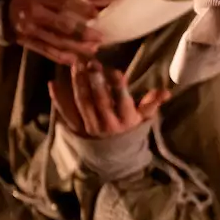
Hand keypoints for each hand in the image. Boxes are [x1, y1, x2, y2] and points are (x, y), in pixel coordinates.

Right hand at [8, 0, 102, 65]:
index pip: (62, 3)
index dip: (80, 9)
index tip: (96, 14)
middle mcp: (31, 15)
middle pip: (62, 26)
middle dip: (83, 33)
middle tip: (101, 37)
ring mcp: (27, 30)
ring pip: (55, 41)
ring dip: (76, 47)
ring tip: (94, 49)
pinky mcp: (23, 41)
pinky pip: (44, 51)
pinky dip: (60, 57)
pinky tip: (75, 60)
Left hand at [49, 59, 170, 137]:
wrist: (114, 157)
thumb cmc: (130, 131)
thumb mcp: (143, 118)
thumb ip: (152, 103)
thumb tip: (167, 91)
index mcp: (126, 120)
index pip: (123, 102)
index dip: (119, 87)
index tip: (115, 71)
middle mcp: (107, 124)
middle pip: (100, 101)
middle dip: (95, 81)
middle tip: (91, 62)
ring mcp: (91, 127)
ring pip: (83, 103)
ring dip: (78, 83)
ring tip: (76, 65)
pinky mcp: (77, 128)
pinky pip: (67, 112)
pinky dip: (59, 99)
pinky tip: (53, 83)